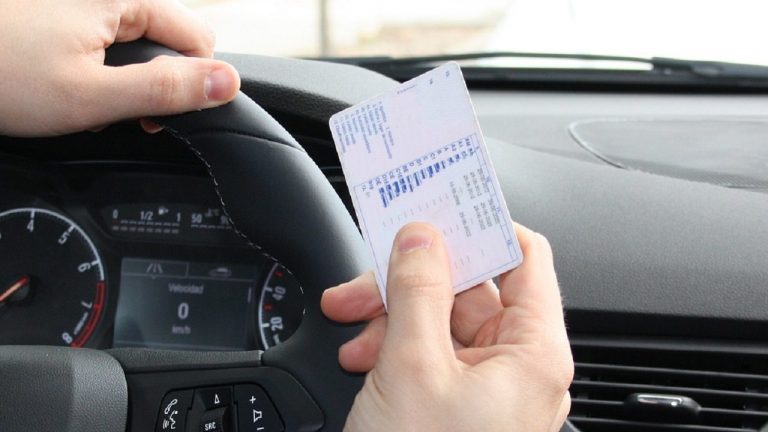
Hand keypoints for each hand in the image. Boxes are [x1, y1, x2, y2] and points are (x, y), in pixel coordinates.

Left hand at [0, 0, 239, 136]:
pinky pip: (100, 36)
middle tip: (110, 107)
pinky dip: (90, 64)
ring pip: (131, 40)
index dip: (188, 83)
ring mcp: (82, 2)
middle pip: (165, 37)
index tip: (154, 114)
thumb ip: (167, 89)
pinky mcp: (61, 12)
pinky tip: (60, 79)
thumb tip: (226, 83)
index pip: (198, 37)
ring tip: (76, 95)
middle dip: (148, 79)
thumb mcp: (92, 96)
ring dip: (116, 76)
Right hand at [322, 222, 572, 430]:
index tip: (438, 203)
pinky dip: (392, 346)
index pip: (522, 257)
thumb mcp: (414, 366)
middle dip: (412, 278)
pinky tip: (360, 355)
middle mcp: (515, 368)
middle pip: (469, 287)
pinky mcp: (453, 406)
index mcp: (532, 353)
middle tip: (367, 275)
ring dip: (392, 313)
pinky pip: (427, 354)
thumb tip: (420, 235)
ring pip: (439, 320)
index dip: (481, 224)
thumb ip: (418, 289)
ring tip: (352, 323)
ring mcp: (483, 389)